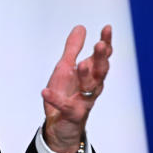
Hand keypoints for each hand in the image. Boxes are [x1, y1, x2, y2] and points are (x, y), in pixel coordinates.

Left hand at [41, 25, 112, 152]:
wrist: (59, 125)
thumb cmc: (66, 93)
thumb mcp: (66, 67)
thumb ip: (73, 48)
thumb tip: (81, 27)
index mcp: (90, 73)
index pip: (102, 57)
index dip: (106, 43)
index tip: (107, 28)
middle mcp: (91, 86)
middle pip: (100, 71)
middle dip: (100, 58)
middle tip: (99, 45)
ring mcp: (83, 101)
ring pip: (89, 88)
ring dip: (85, 76)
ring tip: (79, 65)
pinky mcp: (72, 114)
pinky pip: (64, 106)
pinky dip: (55, 99)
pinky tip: (45, 92)